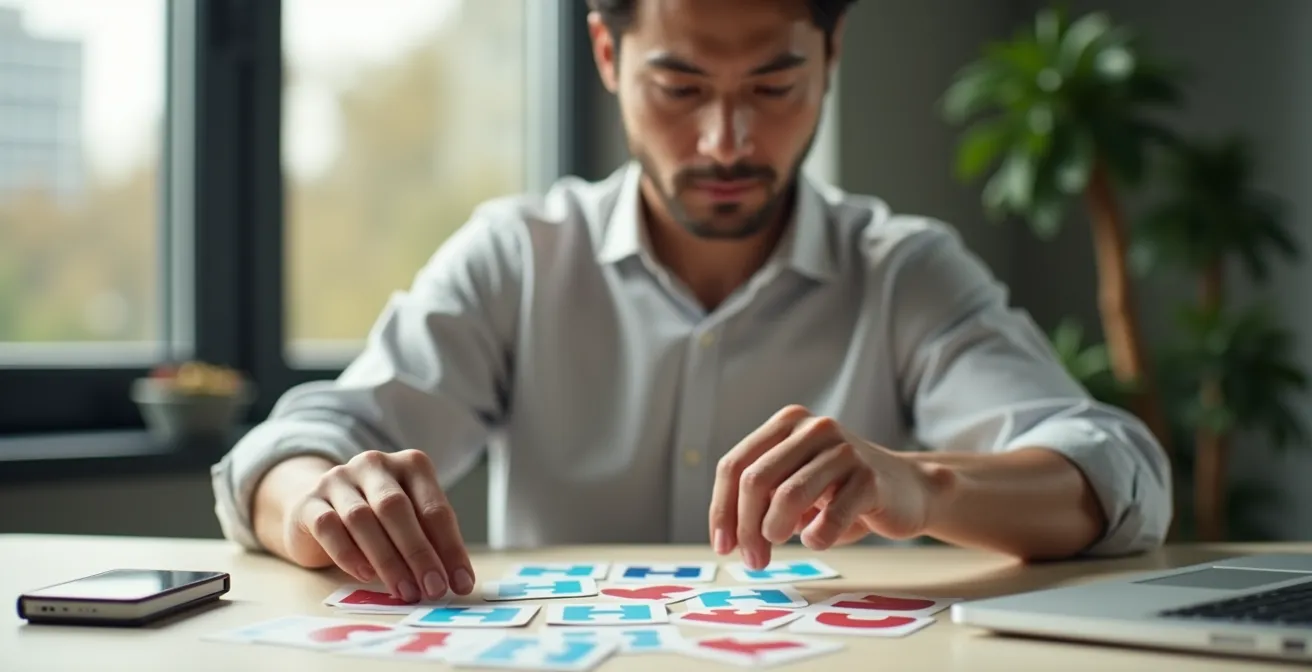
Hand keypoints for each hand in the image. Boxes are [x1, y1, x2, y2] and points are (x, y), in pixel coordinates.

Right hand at [284, 449, 473, 601]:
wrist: (318, 507)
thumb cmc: (377, 519)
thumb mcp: (409, 522)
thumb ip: (430, 541)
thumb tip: (456, 579)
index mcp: (410, 465)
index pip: (434, 507)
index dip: (450, 547)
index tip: (461, 582)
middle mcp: (374, 464)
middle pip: (396, 508)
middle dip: (419, 553)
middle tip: (433, 588)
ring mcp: (338, 480)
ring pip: (362, 518)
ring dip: (387, 559)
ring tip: (405, 591)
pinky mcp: (310, 502)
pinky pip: (329, 527)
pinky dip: (349, 554)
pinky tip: (366, 576)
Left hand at [709, 405, 936, 568]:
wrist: (910, 490)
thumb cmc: (841, 492)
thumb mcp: (795, 486)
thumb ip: (762, 497)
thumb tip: (728, 535)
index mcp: (787, 423)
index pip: (735, 465)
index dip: (722, 509)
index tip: (723, 546)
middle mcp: (813, 428)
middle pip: (755, 480)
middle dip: (745, 527)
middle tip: (752, 559)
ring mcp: (843, 449)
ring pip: (787, 495)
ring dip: (773, 530)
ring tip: (778, 547)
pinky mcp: (870, 477)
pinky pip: (830, 516)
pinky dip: (816, 537)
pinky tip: (817, 539)